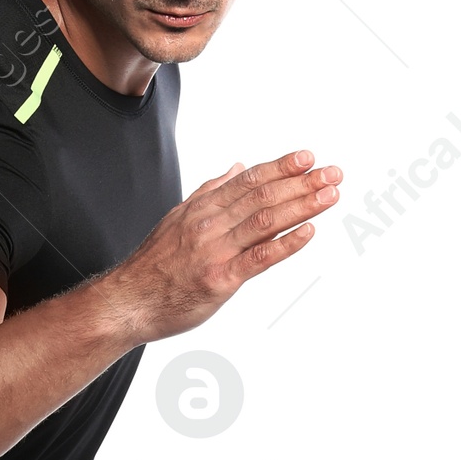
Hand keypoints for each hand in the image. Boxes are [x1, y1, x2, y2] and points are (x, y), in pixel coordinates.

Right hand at [109, 150, 340, 343]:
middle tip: (333, 174)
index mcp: (202, 208)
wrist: (127, 301)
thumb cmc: (154, 265)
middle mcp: (210, 224)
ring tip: (330, 195)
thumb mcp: (178, 218)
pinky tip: (309, 232)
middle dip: (301, 183)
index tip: (308, 158)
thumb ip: (210, 192)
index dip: (281, 167)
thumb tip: (237, 168)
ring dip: (301, 206)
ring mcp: (215, 251)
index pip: (249, 180)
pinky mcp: (220, 280)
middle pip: (262, 196)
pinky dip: (286, 244)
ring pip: (264, 221)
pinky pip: (258, 259)